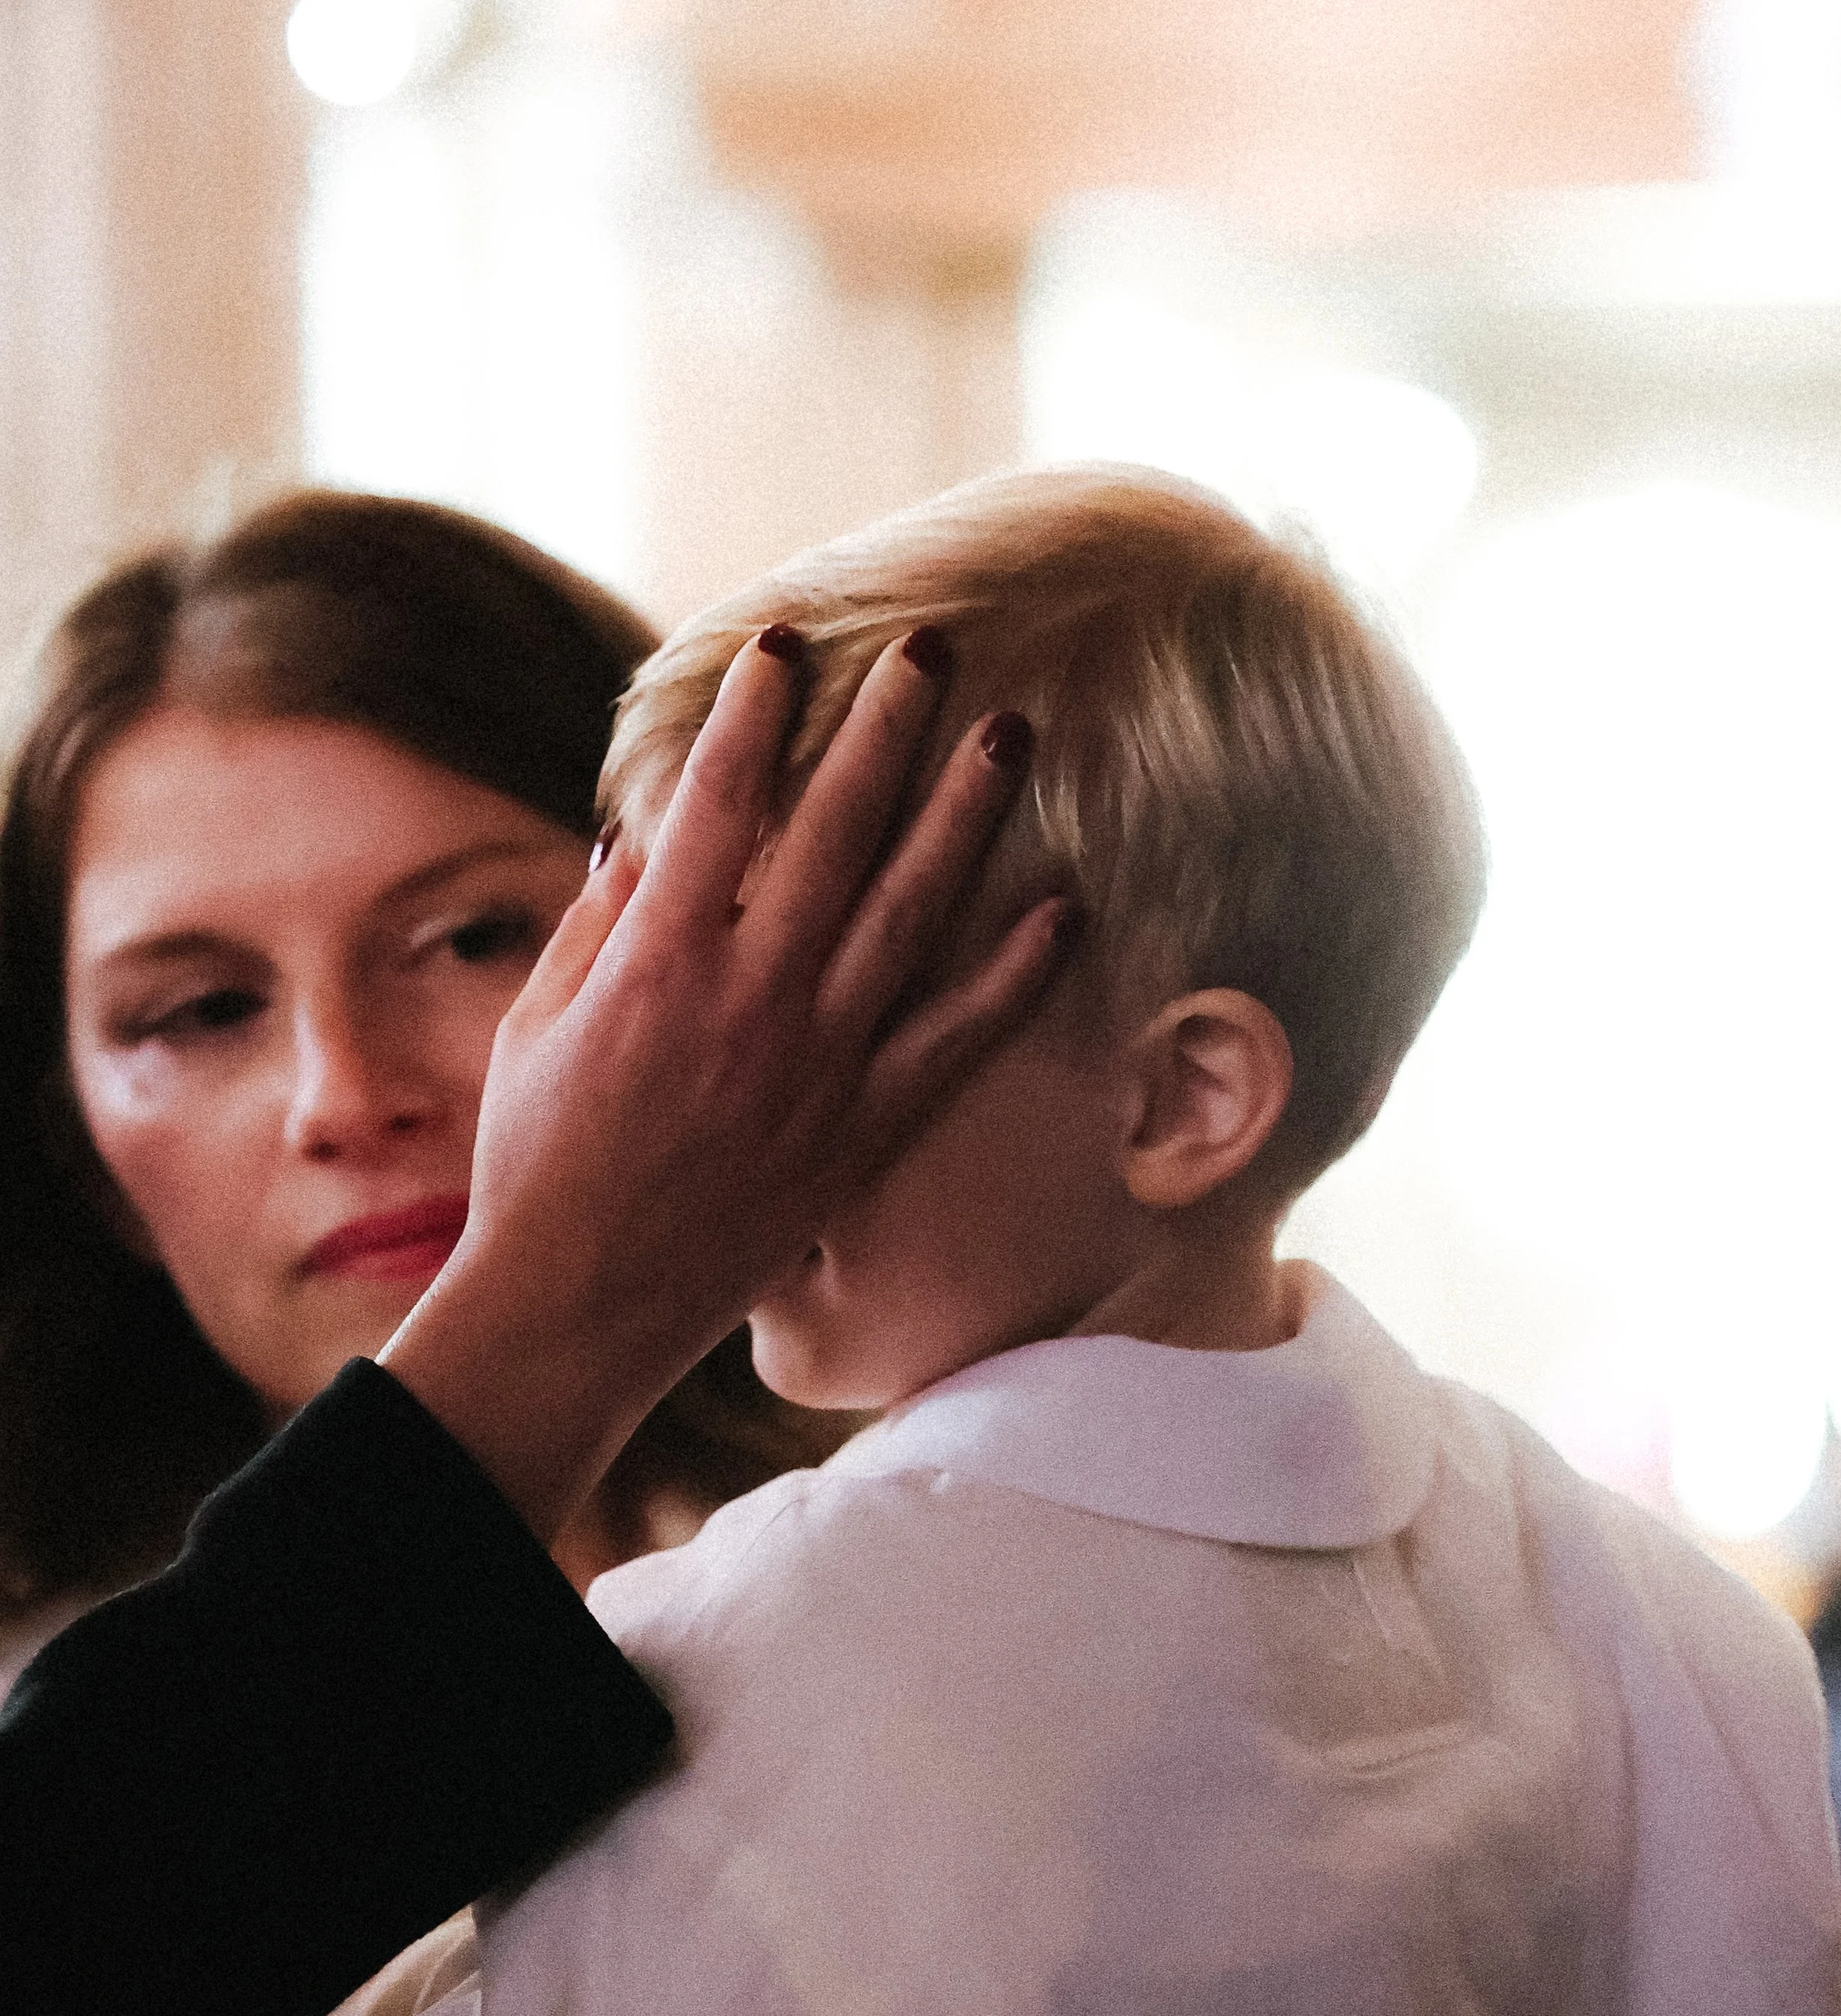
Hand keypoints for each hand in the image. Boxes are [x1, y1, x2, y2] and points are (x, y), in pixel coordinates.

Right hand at [381, 629, 1062, 1540]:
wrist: (584, 1306)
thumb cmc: (542, 1161)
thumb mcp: (538, 1025)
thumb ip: (600, 924)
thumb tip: (646, 833)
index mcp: (657, 965)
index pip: (715, 805)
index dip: (753, 715)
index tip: (787, 644)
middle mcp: (750, 1002)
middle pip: (835, 835)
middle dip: (886, 730)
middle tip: (932, 649)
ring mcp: (818, 1067)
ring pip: (911, 916)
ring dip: (964, 818)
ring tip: (1010, 735)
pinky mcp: (864, 1131)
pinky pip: (956, 1040)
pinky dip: (1015, 976)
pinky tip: (1063, 908)